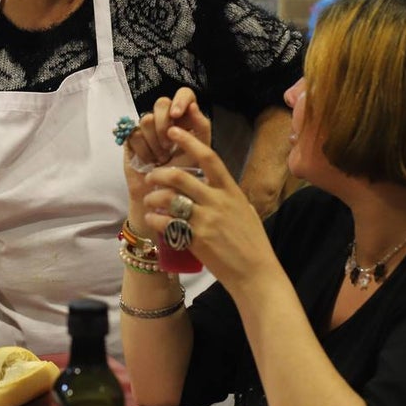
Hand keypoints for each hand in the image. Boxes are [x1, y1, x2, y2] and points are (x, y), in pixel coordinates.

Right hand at [122, 88, 211, 209]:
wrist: (165, 196)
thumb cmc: (187, 175)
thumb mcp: (202, 152)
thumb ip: (201, 128)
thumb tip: (193, 106)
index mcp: (186, 118)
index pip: (184, 94)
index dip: (179, 100)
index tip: (176, 116)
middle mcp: (166, 119)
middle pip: (161, 102)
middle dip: (164, 125)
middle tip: (168, 146)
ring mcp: (148, 129)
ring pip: (147, 119)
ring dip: (155, 143)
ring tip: (161, 159)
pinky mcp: (132, 138)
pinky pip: (134, 134)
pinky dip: (144, 151)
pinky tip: (149, 161)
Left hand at [140, 125, 270, 289]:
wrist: (256, 273)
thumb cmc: (253, 243)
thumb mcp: (246, 212)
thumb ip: (230, 197)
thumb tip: (218, 186)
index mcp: (231, 191)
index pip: (209, 157)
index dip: (189, 141)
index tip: (173, 131)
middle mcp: (218, 202)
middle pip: (180, 177)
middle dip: (159, 174)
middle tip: (151, 177)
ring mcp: (206, 221)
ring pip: (169, 199)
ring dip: (153, 197)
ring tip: (149, 201)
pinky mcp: (196, 239)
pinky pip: (166, 223)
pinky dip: (155, 219)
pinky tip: (154, 220)